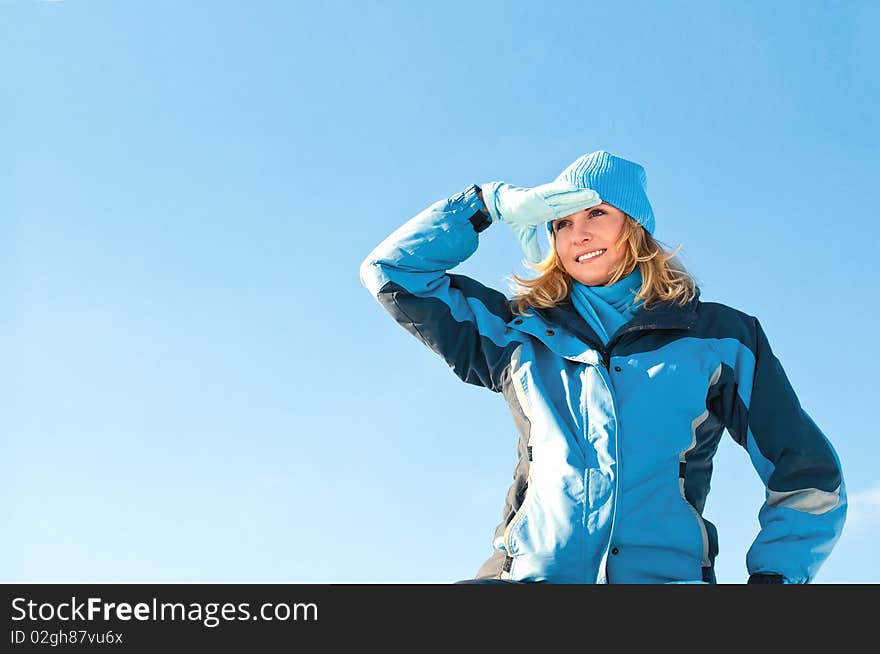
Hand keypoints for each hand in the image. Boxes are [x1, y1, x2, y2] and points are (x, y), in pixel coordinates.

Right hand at [480, 180, 601, 263]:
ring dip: (580, 195)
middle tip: (602, 200)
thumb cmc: (514, 217)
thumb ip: (531, 247)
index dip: (581, 210)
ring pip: (566, 196)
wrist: (501, 205)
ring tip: (595, 194)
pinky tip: (577, 189)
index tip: (594, 211)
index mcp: (548, 211)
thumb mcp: (525, 236)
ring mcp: (544, 198)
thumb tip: (536, 260)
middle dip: (586, 201)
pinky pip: (554, 192)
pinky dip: (565, 191)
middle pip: (571, 202)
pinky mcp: (538, 194)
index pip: (568, 211)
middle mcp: (549, 203)